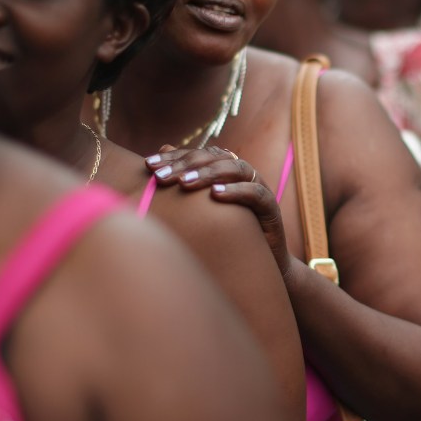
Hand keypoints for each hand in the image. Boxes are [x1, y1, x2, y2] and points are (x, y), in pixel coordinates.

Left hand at [145, 145, 290, 275]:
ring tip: (184, 184)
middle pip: (214, 157)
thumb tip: (159, 154)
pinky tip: (215, 194)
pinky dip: (236, 190)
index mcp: (224, 170)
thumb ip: (182, 182)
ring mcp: (258, 188)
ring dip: (208, 174)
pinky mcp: (271, 207)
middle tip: (161, 177)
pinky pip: (256, 193)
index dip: (174, 157)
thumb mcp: (199, 210)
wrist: (256, 266)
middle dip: (186, 165)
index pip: (198, 154)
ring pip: (235, 169)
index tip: (149, 165)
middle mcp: (242, 175)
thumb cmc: (225, 235)